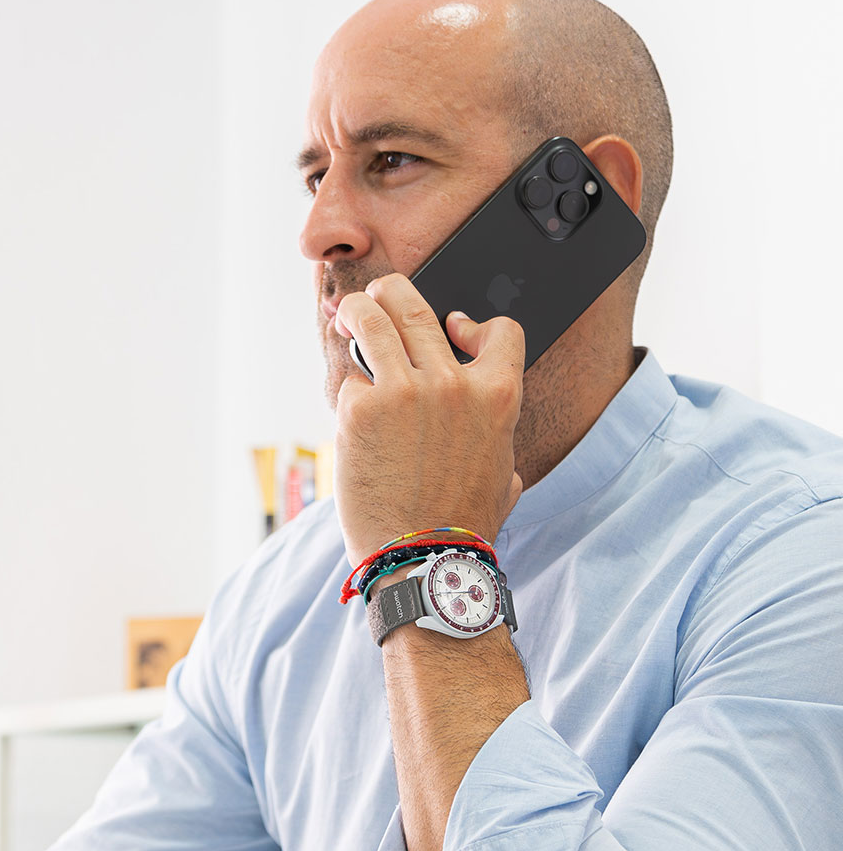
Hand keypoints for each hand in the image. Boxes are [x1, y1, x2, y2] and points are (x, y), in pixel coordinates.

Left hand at [332, 274, 524, 566]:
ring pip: (375, 320)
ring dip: (358, 310)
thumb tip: (488, 432)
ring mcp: (403, 391)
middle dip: (393, 293)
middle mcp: (451, 382)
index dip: (475, 323)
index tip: (453, 329)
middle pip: (417, 307)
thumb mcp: (503, 473)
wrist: (423, 556)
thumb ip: (496, 436)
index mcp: (498, 394)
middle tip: (379, 297)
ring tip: (348, 315)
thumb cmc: (463, 523)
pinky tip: (350, 414)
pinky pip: (350, 381)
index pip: (499, 329)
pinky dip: (348, 392)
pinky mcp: (359, 410)